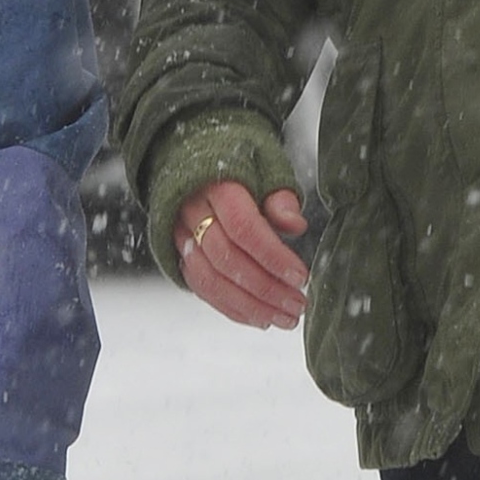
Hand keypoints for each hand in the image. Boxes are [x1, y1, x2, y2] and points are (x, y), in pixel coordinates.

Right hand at [174, 179, 308, 328]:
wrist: (195, 160)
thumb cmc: (242, 167)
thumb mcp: (267, 168)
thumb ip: (281, 197)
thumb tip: (296, 225)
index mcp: (218, 187)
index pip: (243, 228)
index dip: (273, 257)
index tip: (300, 277)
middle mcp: (193, 212)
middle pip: (226, 259)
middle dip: (266, 289)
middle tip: (298, 306)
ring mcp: (181, 235)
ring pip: (210, 280)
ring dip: (250, 307)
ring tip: (284, 319)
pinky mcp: (179, 254)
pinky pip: (201, 288)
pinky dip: (231, 308)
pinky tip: (259, 318)